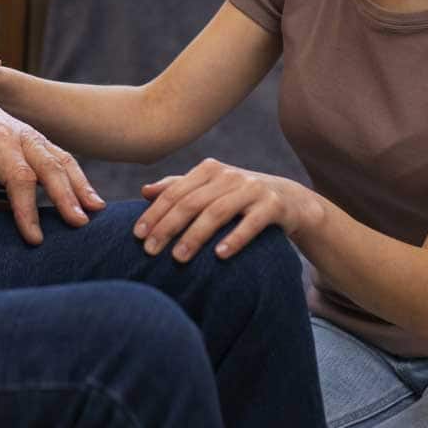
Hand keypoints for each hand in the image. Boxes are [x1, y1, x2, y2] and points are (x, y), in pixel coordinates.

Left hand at [0, 91, 105, 243]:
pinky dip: (79, 178)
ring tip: (95, 210)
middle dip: (66, 195)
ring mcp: (34, 137)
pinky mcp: (41, 142)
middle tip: (79, 222)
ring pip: (63, 160)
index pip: (18, 176)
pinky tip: (90, 198)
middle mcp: (21, 136)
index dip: (27, 208)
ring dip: (80, 186)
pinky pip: (64, 158)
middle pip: (49, 166)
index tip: (34, 237)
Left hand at [133, 158, 322, 261]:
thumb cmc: (239, 196)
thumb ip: (178, 187)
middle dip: (168, 227)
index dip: (154, 213)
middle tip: (150, 251)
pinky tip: (219, 255)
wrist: (290, 199)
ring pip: (217, 212)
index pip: (174, 192)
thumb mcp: (210, 187)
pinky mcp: (273, 205)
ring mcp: (252, 189)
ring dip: (196, 236)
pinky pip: (251, 223)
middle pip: (191, 203)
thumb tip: (144, 191)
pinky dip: (235, 238)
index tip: (137, 235)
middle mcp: (229, 175)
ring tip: (178, 258)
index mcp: (209, 169)